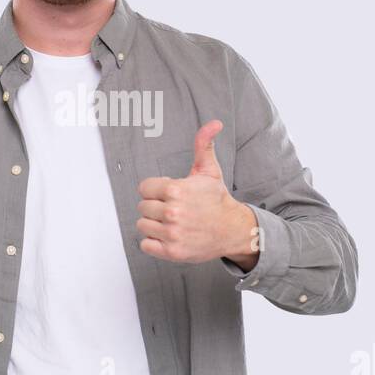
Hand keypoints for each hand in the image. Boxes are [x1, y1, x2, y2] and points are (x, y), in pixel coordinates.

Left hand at [135, 119, 258, 265]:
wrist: (232, 229)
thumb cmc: (216, 200)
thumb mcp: (209, 170)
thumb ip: (204, 145)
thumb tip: (214, 123)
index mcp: (175, 190)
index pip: (144, 188)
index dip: (155, 190)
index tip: (169, 194)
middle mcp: (172, 212)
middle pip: (142, 207)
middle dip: (155, 206)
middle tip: (172, 209)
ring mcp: (172, 233)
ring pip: (142, 225)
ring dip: (154, 224)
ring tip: (171, 222)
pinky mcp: (172, 252)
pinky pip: (145, 245)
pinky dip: (154, 242)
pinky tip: (168, 235)